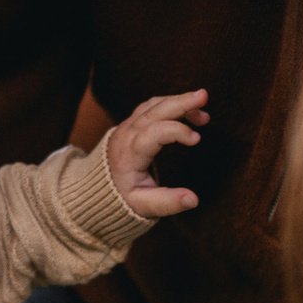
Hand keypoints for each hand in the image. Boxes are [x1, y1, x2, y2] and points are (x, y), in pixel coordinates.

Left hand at [106, 89, 208, 217]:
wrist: (98, 186)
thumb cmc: (123, 197)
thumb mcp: (143, 206)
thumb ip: (168, 202)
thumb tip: (193, 199)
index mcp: (129, 154)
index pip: (152, 133)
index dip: (176, 131)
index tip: (197, 139)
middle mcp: (127, 134)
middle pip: (153, 111)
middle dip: (180, 102)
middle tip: (204, 96)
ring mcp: (128, 125)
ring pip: (153, 105)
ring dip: (178, 101)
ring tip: (203, 107)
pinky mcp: (132, 122)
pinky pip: (152, 106)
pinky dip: (170, 103)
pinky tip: (189, 110)